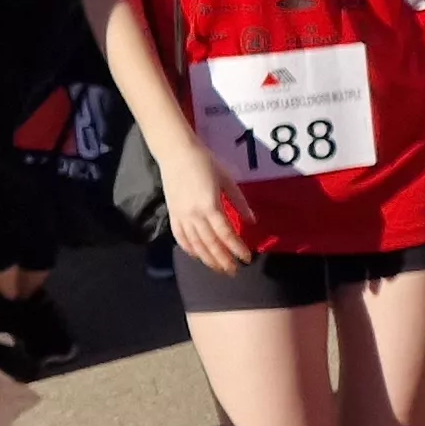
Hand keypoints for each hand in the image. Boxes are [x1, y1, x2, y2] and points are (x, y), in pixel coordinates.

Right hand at [157, 149, 257, 275]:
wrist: (176, 153)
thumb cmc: (205, 163)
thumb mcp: (226, 180)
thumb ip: (239, 202)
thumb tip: (252, 222)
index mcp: (209, 205)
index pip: (225, 233)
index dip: (236, 248)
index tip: (246, 258)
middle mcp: (194, 214)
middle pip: (210, 243)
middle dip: (223, 260)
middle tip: (234, 272)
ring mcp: (181, 216)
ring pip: (195, 244)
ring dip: (208, 259)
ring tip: (219, 269)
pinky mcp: (172, 214)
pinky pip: (180, 237)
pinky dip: (189, 249)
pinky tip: (198, 256)